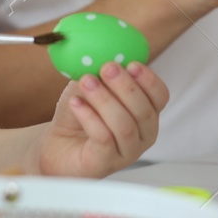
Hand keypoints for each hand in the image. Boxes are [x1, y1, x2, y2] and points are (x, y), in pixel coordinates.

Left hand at [29, 61, 168, 177]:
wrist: (57, 145)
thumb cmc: (79, 115)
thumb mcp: (89, 87)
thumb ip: (99, 73)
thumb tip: (101, 55)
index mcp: (146, 113)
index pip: (160, 97)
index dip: (149, 80)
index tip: (132, 64)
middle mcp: (143, 135)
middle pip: (144, 111)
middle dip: (126, 87)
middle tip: (107, 67)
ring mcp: (127, 152)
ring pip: (125, 126)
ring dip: (105, 100)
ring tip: (86, 82)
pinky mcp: (106, 163)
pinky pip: (103, 138)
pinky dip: (89, 117)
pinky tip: (75, 103)